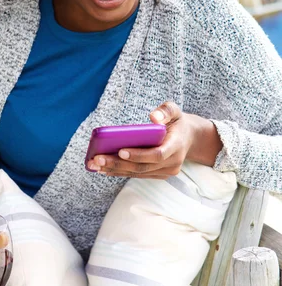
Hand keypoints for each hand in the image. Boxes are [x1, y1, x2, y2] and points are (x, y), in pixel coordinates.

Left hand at [87, 102, 202, 178]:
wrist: (189, 138)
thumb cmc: (177, 121)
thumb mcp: (175, 110)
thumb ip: (165, 111)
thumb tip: (153, 117)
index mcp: (176, 146)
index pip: (157, 154)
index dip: (138, 154)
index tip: (120, 151)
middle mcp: (172, 162)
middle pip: (142, 167)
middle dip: (118, 164)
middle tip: (97, 159)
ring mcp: (166, 171)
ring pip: (138, 173)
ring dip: (115, 170)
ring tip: (95, 165)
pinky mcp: (158, 175)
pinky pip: (138, 174)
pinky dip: (120, 172)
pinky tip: (103, 169)